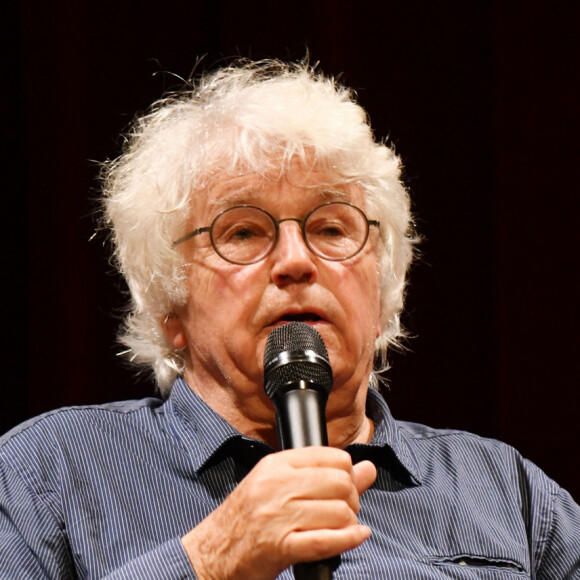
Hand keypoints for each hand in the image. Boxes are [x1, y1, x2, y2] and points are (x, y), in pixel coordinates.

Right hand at [181, 447, 376, 579]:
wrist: (211, 553)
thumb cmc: (245, 518)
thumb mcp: (276, 485)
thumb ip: (324, 474)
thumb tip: (368, 468)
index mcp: (276, 464)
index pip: (332, 457)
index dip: (348, 473)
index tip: (345, 485)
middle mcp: (277, 485)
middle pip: (340, 483)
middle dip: (352, 499)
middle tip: (345, 509)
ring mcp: (279, 516)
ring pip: (339, 512)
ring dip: (349, 523)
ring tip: (341, 527)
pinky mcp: (281, 547)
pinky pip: (328, 540)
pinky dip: (349, 540)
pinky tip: (355, 537)